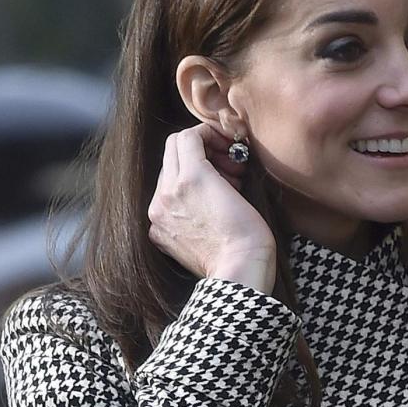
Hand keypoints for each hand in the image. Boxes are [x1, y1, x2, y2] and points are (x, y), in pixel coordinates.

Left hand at [147, 123, 275, 291]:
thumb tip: (215, 155)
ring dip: (191, 173)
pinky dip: (182, 196)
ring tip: (221, 189)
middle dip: (201, 151)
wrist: (238, 273)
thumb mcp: (239, 188)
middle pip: (173, 150)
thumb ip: (218, 164)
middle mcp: (166, 192)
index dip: (209, 134)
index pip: (187, 136)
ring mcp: (158, 213)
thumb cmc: (249, 234)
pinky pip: (164, 200)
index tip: (227, 146)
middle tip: (226, 166)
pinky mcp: (157, 232)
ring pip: (168, 175)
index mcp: (189, 178)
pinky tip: (205, 210)